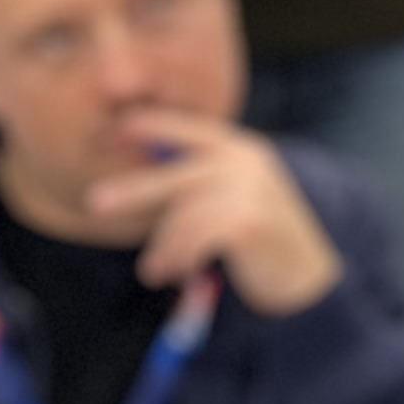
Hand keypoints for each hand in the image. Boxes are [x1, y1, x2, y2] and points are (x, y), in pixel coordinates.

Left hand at [84, 104, 343, 314]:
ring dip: (162, 246)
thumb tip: (136, 182)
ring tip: (153, 271)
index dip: (145, 126)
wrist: (308, 277)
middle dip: (133, 189)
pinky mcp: (249, 221)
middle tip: (94, 203)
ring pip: (183, 214)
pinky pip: (194, 237)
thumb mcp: (234, 198)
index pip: (185, 127)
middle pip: (175, 174)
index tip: (110, 133)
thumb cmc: (262, 239)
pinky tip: (170, 273)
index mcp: (239, 148)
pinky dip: (176, 256)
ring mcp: (251, 189)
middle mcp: (246, 162)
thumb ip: (197, 184)